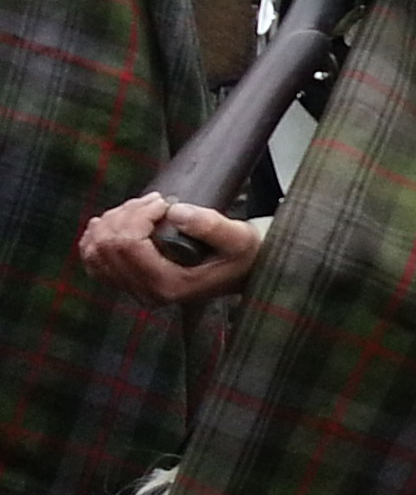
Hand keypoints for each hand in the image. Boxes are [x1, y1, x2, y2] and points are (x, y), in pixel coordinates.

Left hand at [79, 193, 260, 304]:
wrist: (244, 270)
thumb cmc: (241, 254)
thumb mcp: (238, 237)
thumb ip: (211, 225)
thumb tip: (174, 212)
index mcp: (169, 285)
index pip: (128, 245)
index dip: (137, 215)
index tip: (162, 201)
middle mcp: (147, 293)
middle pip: (108, 246)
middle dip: (125, 214)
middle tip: (152, 201)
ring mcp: (134, 290)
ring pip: (95, 251)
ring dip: (110, 222)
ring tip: (138, 210)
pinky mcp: (128, 283)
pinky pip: (93, 261)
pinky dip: (95, 238)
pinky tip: (109, 223)